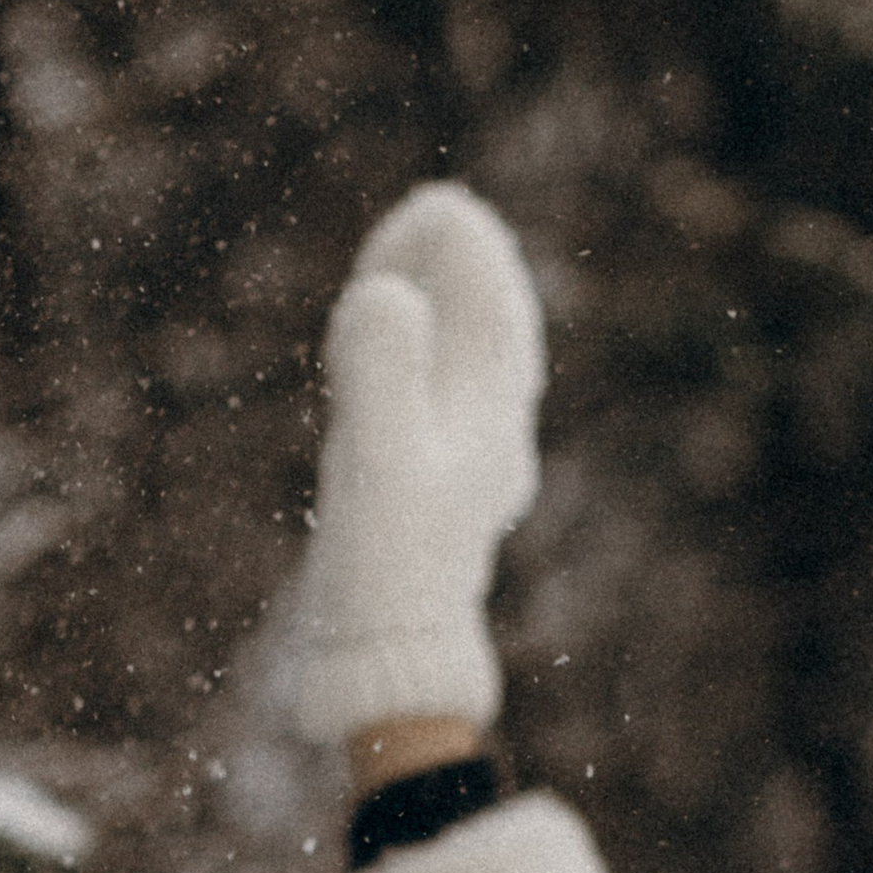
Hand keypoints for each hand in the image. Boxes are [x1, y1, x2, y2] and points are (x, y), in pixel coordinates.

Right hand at [285, 184, 545, 747]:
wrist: (393, 665)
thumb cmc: (385, 568)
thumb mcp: (375, 462)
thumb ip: (382, 372)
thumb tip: (385, 291)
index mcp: (491, 421)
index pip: (496, 310)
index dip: (466, 251)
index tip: (434, 207)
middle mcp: (491, 439)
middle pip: (493, 333)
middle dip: (459, 273)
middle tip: (421, 223)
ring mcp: (465, 469)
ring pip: (471, 371)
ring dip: (444, 316)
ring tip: (402, 274)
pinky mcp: (436, 496)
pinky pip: (443, 406)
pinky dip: (423, 365)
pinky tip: (393, 367)